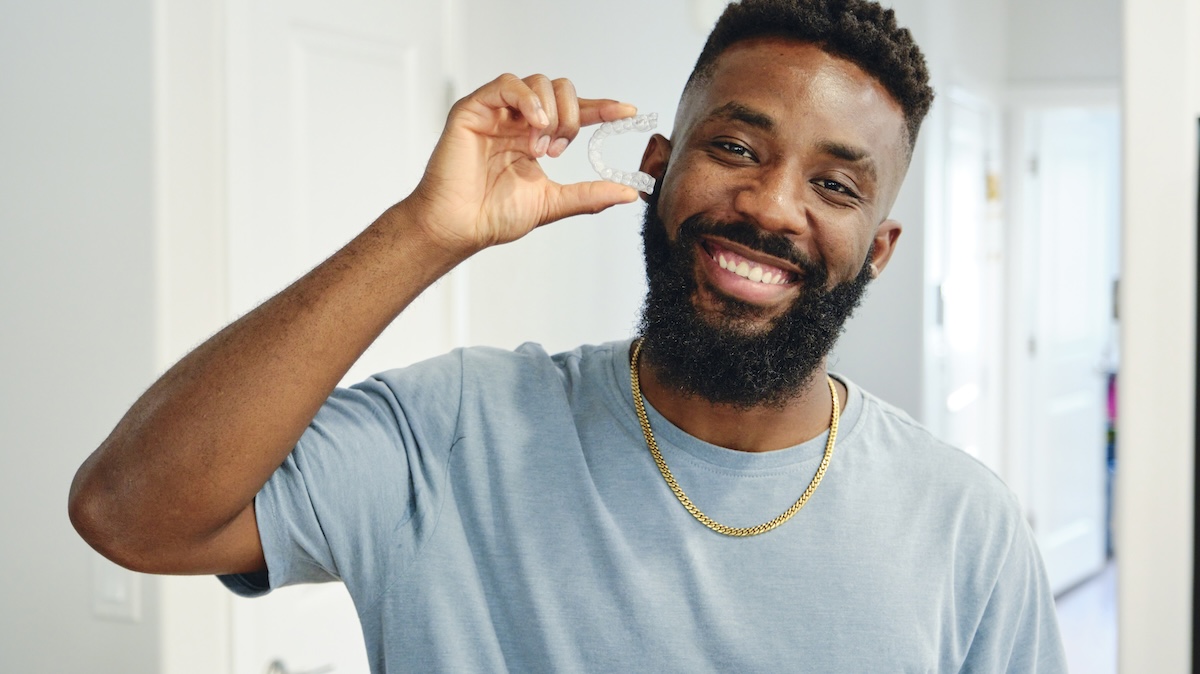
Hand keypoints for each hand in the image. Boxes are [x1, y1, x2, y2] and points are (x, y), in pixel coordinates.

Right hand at [399, 73, 640, 256]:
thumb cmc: (494, 215)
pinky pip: (507, 84)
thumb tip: (628, 193)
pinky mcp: (474, 108)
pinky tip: (535, 124)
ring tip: (541, 146)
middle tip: (560, 150)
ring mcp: (496, 112)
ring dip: (551, 111)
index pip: (575, 112)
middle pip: (560, 89)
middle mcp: (518, 121)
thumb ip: (589, 194)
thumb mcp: (553, 203)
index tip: (628, 114)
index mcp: (536, 138)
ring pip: (538, 82)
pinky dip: (528, 98)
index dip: (602, 108)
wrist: (461, 226)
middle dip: (572, 116)